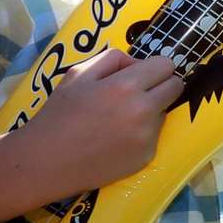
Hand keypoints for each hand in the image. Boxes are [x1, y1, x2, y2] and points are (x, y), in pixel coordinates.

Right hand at [20, 48, 183, 190]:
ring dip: (150, 110)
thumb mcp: (78, 74)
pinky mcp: (147, 156)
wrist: (46, 162)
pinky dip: (141, 134)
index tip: (143, 74)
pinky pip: (154, 136)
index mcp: (126, 86)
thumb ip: (113, 60)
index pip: (167, 65)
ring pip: (165, 112)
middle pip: (176, 87)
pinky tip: (116, 139)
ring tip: (118, 120)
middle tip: (137, 93)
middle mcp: (143, 110)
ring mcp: (147, 136)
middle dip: (161, 85)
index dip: (155, 67)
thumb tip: (138, 63)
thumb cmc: (58, 115)